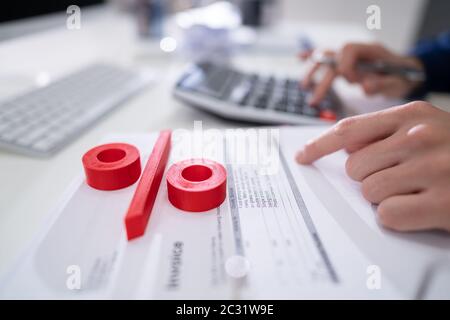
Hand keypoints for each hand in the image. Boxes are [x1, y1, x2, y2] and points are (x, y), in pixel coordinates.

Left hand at [296, 101, 449, 232]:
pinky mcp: (443, 203)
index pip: (349, 130)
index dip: (319, 146)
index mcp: (413, 115)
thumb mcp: (428, 128)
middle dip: (369, 178)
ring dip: (386, 198)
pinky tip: (422, 209)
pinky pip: (387, 215)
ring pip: (368, 192)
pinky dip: (399, 218)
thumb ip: (386, 133)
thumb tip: (347, 147)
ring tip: (418, 191)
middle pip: (354, 167)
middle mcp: (420, 137)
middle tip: (403, 179)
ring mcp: (433, 169)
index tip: (302, 156)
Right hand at [301, 43, 423, 105]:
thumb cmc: (404, 77)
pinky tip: (298, 57)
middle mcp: (356, 51)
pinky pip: (326, 57)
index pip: (348, 51)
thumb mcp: (398, 83)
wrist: (407, 73)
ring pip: (325, 57)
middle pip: (332, 58)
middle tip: (314, 100)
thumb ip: (382, 84)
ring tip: (304, 87)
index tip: (352, 83)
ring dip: (313, 71)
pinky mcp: (345, 62)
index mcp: (370, 50)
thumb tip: (365, 87)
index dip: (347, 67)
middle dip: (322, 80)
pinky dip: (312, 56)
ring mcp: (349, 56)